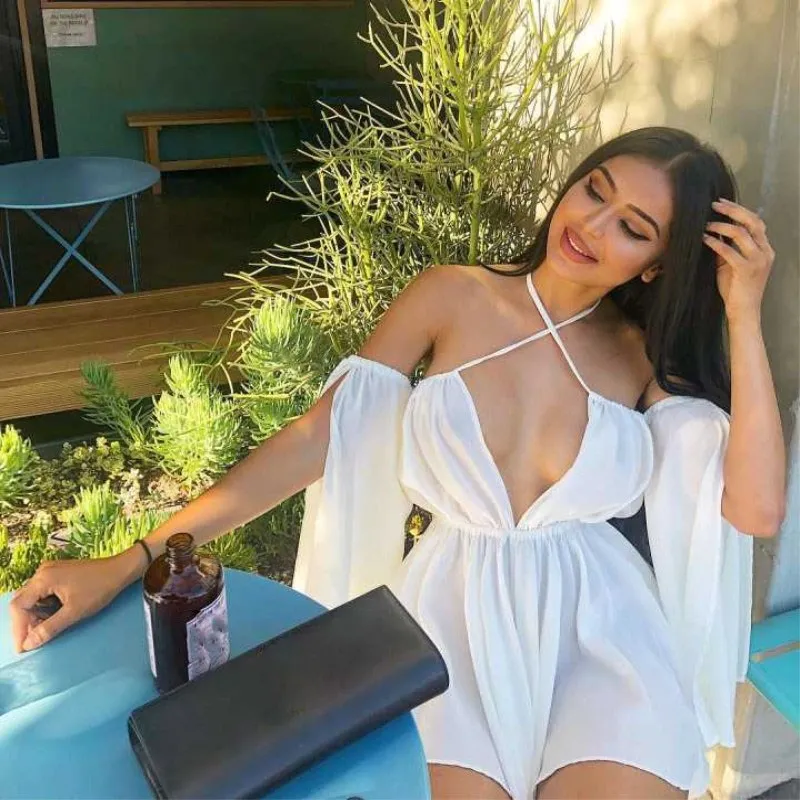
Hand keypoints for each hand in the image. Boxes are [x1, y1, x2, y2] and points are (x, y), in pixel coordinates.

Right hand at [8, 549, 143, 652]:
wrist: (121, 569)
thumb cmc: (100, 588)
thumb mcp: (74, 612)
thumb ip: (49, 628)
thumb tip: (28, 644)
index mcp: (43, 579)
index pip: (18, 606)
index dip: (18, 629)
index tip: (23, 647)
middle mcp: (42, 572)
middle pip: (22, 601)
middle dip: (24, 624)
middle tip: (31, 643)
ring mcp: (50, 571)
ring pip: (32, 598)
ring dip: (34, 616)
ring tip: (42, 633)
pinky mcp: (58, 573)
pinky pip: (42, 592)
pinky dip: (43, 607)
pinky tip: (50, 619)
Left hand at [704, 199, 774, 321]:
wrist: (744, 310)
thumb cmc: (736, 288)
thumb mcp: (731, 264)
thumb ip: (727, 248)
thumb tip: (712, 231)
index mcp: (765, 249)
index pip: (756, 221)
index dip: (739, 210)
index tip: (722, 203)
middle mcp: (765, 252)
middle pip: (752, 221)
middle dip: (732, 210)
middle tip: (714, 205)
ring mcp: (758, 260)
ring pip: (741, 233)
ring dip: (721, 226)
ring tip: (706, 224)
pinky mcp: (746, 270)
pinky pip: (729, 251)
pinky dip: (715, 243)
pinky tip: (704, 239)